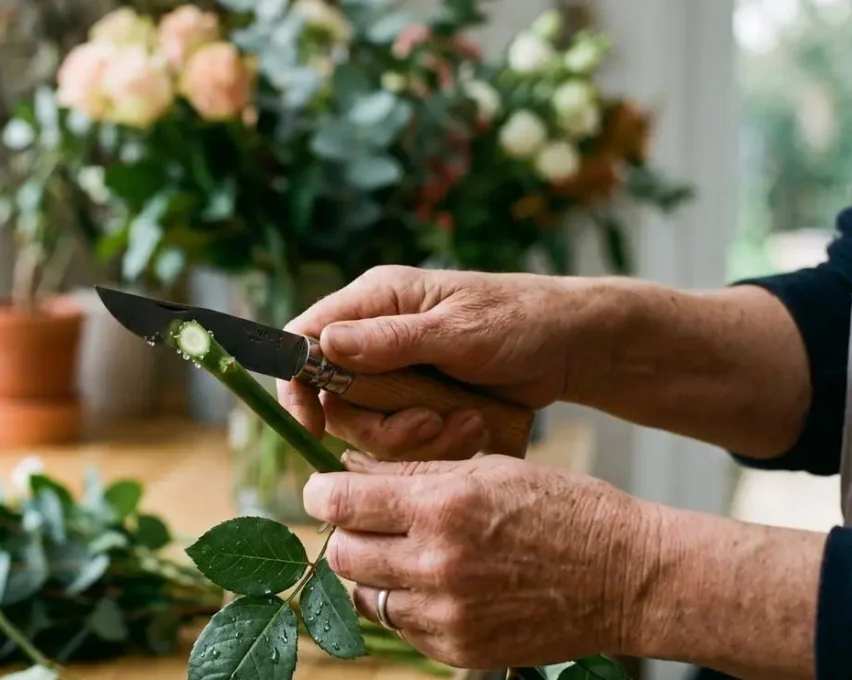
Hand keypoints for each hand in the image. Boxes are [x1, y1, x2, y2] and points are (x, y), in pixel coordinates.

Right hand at [280, 265, 584, 459]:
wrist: (571, 346)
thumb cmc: (520, 321)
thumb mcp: (458, 330)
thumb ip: (391, 340)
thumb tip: (324, 344)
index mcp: (375, 301)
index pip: (305, 337)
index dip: (296, 383)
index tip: (312, 424)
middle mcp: (376, 336)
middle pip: (334, 397)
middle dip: (376, 425)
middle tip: (425, 425)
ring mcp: (398, 371)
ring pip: (370, 425)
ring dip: (414, 437)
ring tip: (464, 425)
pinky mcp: (420, 401)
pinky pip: (405, 438)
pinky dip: (436, 443)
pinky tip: (473, 427)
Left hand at [303, 452, 654, 668]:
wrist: (628, 577)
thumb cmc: (563, 509)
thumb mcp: (488, 469)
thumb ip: (412, 473)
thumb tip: (348, 470)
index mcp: (442, 508)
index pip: (341, 503)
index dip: (322, 492)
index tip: (323, 489)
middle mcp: (437, 565)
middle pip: (343, 553)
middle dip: (346, 532)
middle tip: (367, 521)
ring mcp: (447, 614)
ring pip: (366, 594)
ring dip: (372, 573)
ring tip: (406, 553)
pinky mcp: (459, 650)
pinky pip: (403, 626)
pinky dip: (407, 604)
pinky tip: (439, 583)